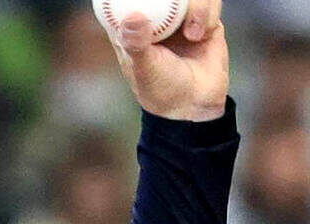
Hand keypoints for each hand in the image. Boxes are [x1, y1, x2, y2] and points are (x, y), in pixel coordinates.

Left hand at [107, 0, 228, 121]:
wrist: (195, 103)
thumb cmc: (161, 89)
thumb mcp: (145, 69)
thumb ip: (137, 44)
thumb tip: (132, 18)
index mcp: (130, 29)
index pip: (123, 2)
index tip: (143, 5)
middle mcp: (154, 18)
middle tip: (178, 3)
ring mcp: (178, 17)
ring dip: (196, 7)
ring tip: (193, 34)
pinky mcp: (202, 18)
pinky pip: (209, 0)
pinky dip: (207, 13)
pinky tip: (201, 35)